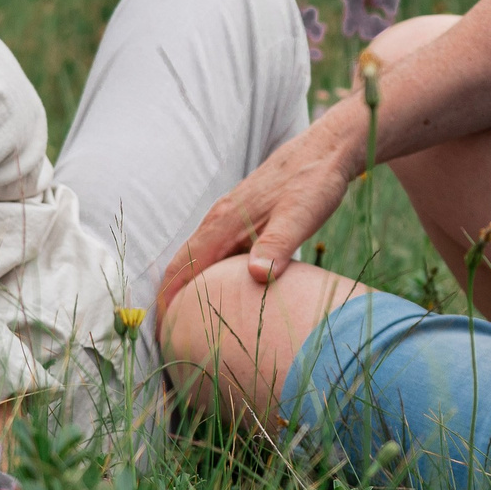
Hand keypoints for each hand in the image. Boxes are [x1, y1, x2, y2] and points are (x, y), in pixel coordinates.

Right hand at [156, 103, 363, 313]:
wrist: (326, 150)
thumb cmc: (314, 182)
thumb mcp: (300, 215)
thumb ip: (278, 245)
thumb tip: (256, 276)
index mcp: (225, 222)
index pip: (183, 267)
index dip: (169, 301)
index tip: (165, 334)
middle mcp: (219, 219)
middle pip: (181, 264)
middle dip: (170, 300)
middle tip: (171, 339)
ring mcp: (228, 217)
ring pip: (197, 257)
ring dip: (187, 288)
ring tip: (189, 324)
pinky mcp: (241, 218)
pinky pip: (214, 251)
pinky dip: (207, 275)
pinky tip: (221, 293)